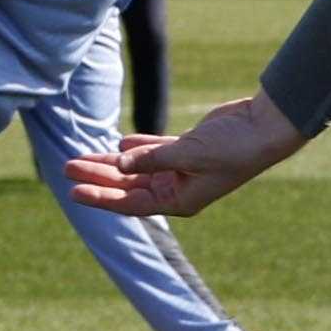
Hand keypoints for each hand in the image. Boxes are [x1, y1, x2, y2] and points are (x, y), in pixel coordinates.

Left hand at [65, 89, 302, 218]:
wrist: (264, 128)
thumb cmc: (233, 148)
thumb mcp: (188, 154)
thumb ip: (151, 158)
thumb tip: (118, 162)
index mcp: (180, 200)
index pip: (130, 203)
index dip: (100, 197)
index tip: (73, 192)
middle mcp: (178, 189)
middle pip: (127, 185)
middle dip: (97, 177)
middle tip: (66, 167)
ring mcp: (182, 169)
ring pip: (136, 169)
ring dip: (109, 163)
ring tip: (81, 157)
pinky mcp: (188, 150)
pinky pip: (154, 152)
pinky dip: (136, 148)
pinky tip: (118, 144)